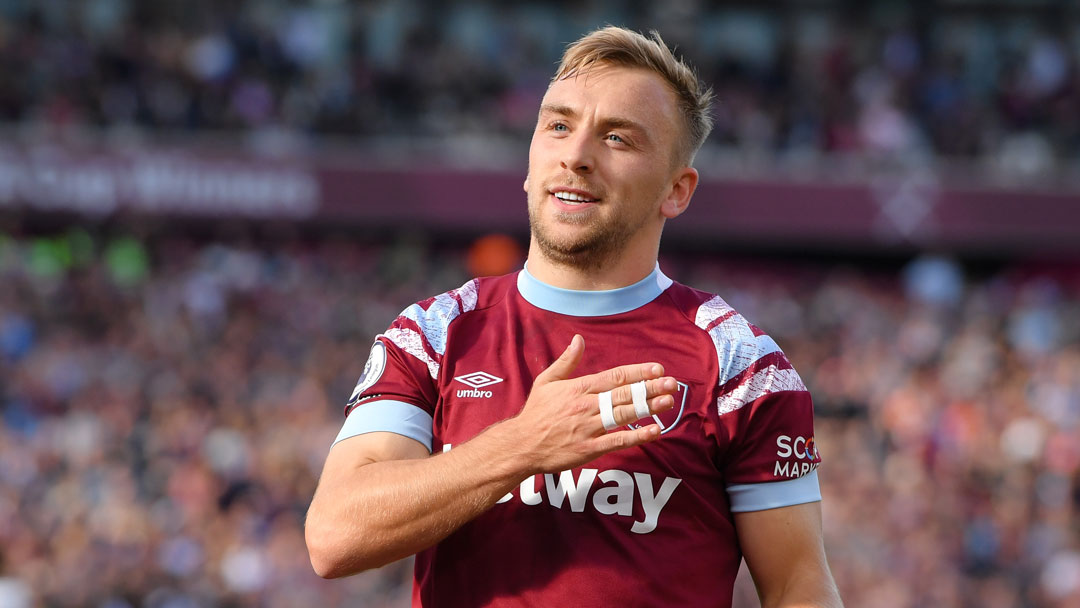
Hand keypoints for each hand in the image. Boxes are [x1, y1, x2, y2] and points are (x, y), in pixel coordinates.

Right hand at [505, 334, 678, 473]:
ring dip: (648, 408)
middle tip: (673, 383)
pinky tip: (654, 431)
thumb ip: (566, 361)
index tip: (657, 369)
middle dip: (649, 388)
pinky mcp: (588, 449)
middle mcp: (586, 405)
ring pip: (623, 415)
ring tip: (668, 401)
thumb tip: (579, 339)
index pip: (614, 376)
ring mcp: (588, 428)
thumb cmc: (535, 412)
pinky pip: (616, 441)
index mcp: (579, 388)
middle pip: (623, 394)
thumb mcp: (546, 381)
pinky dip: (636, 436)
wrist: (521, 444)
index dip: (637, 372)